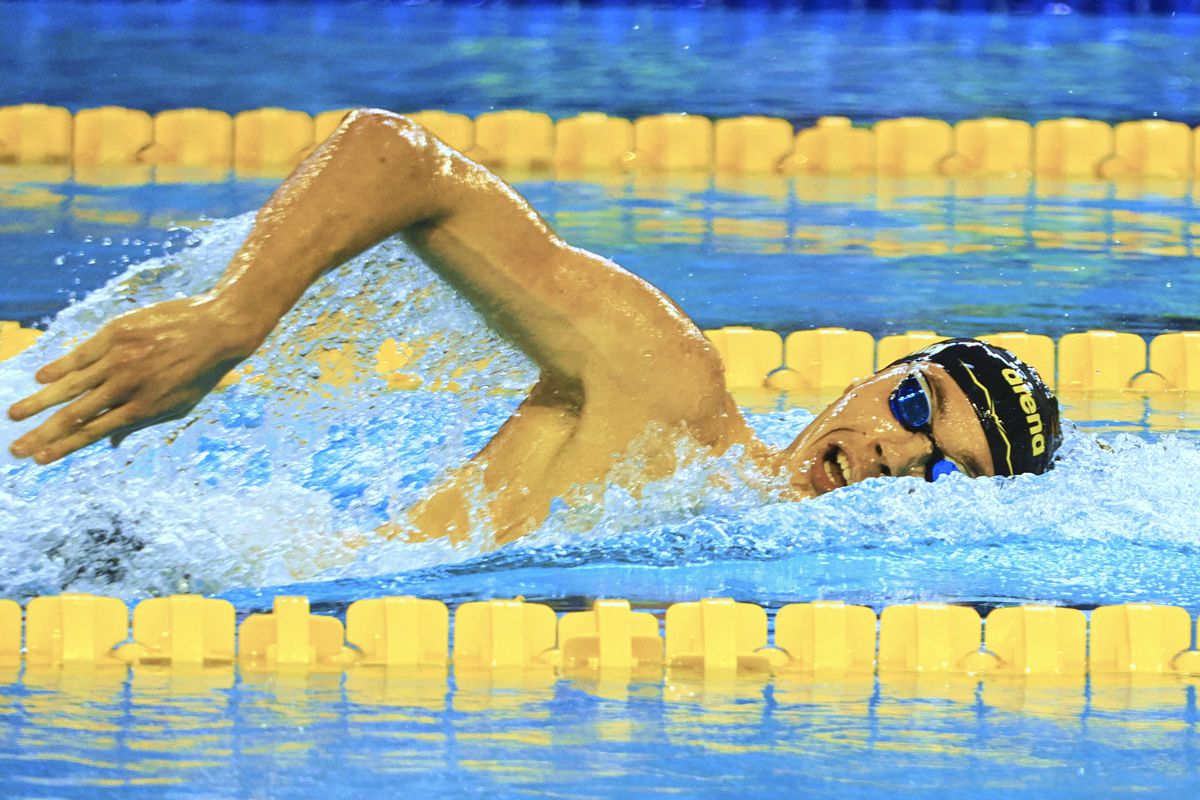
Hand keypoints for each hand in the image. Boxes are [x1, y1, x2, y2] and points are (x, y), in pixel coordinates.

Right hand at [8, 295, 259, 463]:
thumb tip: (109, 444)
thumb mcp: (178, 405)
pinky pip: (80, 354)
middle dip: (42, 434)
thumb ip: (140, 423)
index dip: (63, 448)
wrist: (218, 327)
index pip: (93, 432)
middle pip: (74, 414)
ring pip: (70, 385)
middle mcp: (127, 385)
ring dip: (38, 403)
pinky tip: (40, 380)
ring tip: (14, 416)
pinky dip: (59, 367)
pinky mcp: (115, 333)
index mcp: (142, 408)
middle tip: (16, 449)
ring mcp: (119, 358)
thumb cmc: (199, 372)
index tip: (39, 461)